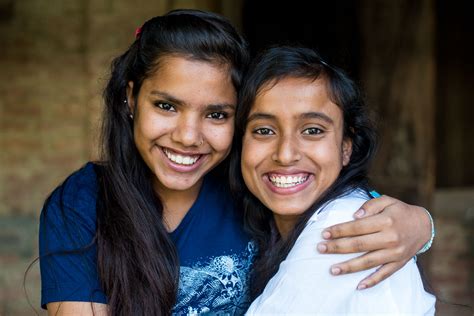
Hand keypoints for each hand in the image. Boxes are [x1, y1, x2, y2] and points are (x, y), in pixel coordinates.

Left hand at [316, 195, 430, 288]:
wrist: (424, 226)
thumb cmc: (400, 211)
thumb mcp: (387, 200)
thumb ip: (370, 205)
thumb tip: (354, 216)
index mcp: (386, 221)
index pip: (357, 227)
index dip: (339, 230)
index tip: (324, 233)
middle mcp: (390, 238)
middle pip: (359, 245)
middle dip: (337, 247)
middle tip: (320, 248)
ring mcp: (395, 253)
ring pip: (368, 262)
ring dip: (348, 267)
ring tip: (332, 269)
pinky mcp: (399, 263)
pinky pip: (384, 274)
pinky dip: (371, 281)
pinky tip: (358, 286)